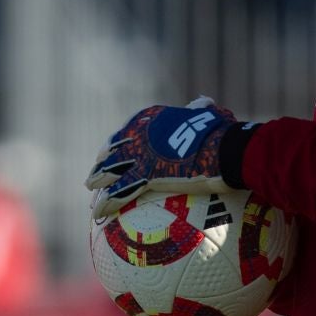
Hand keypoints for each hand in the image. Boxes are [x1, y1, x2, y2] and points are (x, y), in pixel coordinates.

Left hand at [86, 96, 243, 219]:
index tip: (109, 151)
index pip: (128, 131)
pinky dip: (107, 202)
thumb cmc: (223, 133)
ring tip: (90, 190)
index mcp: (153, 118)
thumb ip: (201, 110)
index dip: (117, 143)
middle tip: (96, 173)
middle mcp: (141, 135)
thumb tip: (206, 103)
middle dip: (103, 162)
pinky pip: (121, 191)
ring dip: (98, 181)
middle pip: (114, 150)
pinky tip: (98, 212)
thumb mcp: (210, 115)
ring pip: (111, 170)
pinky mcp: (146, 175)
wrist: (224, 148)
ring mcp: (141, 155)